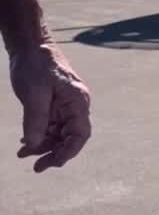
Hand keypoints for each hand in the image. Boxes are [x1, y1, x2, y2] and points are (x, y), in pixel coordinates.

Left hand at [10, 43, 90, 172]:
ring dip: (42, 146)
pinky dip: (37, 137)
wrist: (30, 46)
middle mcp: (74, 106)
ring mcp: (63, 106)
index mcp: (77, 101)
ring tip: (22, 154)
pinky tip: (24, 143)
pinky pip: (48, 127)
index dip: (69, 151)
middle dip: (54, 153)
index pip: (80, 133)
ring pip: (58, 134)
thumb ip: (36, 119)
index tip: (53, 163)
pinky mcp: (52, 106)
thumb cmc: (36, 65)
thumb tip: (34, 145)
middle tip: (36, 168)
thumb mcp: (34, 93)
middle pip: (69, 137)